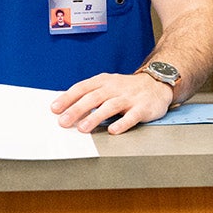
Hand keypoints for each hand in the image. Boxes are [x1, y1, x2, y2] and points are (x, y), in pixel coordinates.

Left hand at [51, 72, 174, 134]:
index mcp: (104, 81)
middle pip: (93, 97)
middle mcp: (115, 88)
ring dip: (95, 117)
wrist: (157, 84)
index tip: (55, 109)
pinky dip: (122, 124)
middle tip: (63, 122)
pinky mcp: (143, 108)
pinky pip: (132, 116)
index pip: (82, 88)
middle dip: (77, 109)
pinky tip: (113, 131)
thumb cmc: (127, 89)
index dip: (68, 98)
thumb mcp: (107, 85)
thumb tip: (66, 108)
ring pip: (110, 106)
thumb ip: (89, 94)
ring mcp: (129, 98)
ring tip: (83, 128)